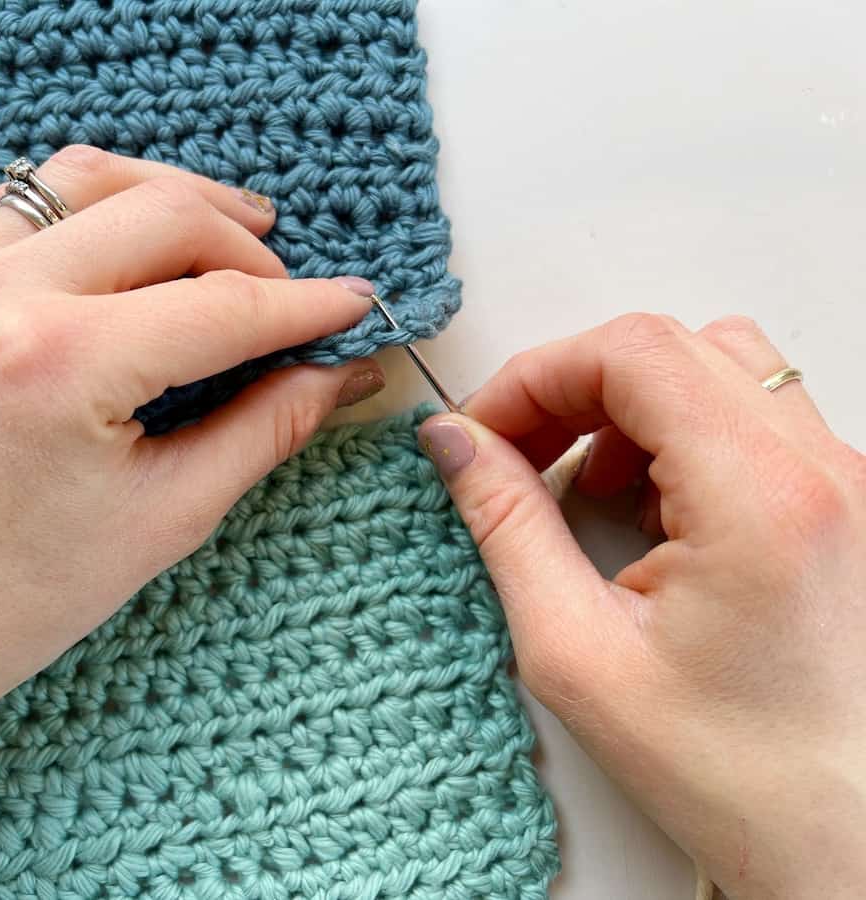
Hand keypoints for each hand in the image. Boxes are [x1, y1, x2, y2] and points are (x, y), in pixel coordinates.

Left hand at [0, 147, 382, 899]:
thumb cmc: (13, 600)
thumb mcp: (164, 519)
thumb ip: (265, 429)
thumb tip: (342, 374)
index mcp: (62, 361)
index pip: (222, 304)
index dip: (307, 305)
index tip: (360, 306)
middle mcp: (0, 295)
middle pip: (165, 214)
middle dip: (251, 248)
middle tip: (298, 297)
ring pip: (91, 181)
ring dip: (176, 200)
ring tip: (236, 239)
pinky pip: (26, 203)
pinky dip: (96, 206)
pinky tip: (137, 244)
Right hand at [418, 314, 865, 898]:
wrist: (848, 839)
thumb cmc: (732, 773)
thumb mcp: (577, 651)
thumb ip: (506, 524)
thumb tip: (453, 443)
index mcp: (760, 498)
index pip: (633, 353)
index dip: (536, 375)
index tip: (482, 430)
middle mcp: (822, 470)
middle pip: (673, 346)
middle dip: (572, 387)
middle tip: (515, 452)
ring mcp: (847, 483)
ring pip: (719, 367)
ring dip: (629, 406)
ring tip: (585, 486)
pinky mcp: (847, 503)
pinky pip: (753, 416)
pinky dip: (679, 435)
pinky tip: (646, 510)